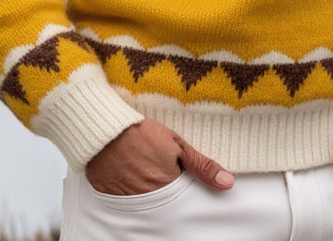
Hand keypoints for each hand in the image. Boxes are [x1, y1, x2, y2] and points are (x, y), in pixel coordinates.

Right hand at [85, 118, 234, 195]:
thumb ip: (202, 165)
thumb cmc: (142, 132)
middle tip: (157, 171)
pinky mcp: (112, 196)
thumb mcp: (177, 144)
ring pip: (146, 203)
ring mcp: (129, 199)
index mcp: (169, 185)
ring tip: (143, 171)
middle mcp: (150, 197)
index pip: (183, 199)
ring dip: (148, 190)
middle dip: (165, 191)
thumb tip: (227, 182)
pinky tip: (129, 174)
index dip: (182, 186)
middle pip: (165, 203)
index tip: (178, 177)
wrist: (105, 129)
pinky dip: (130, 190)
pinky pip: (126, 200)